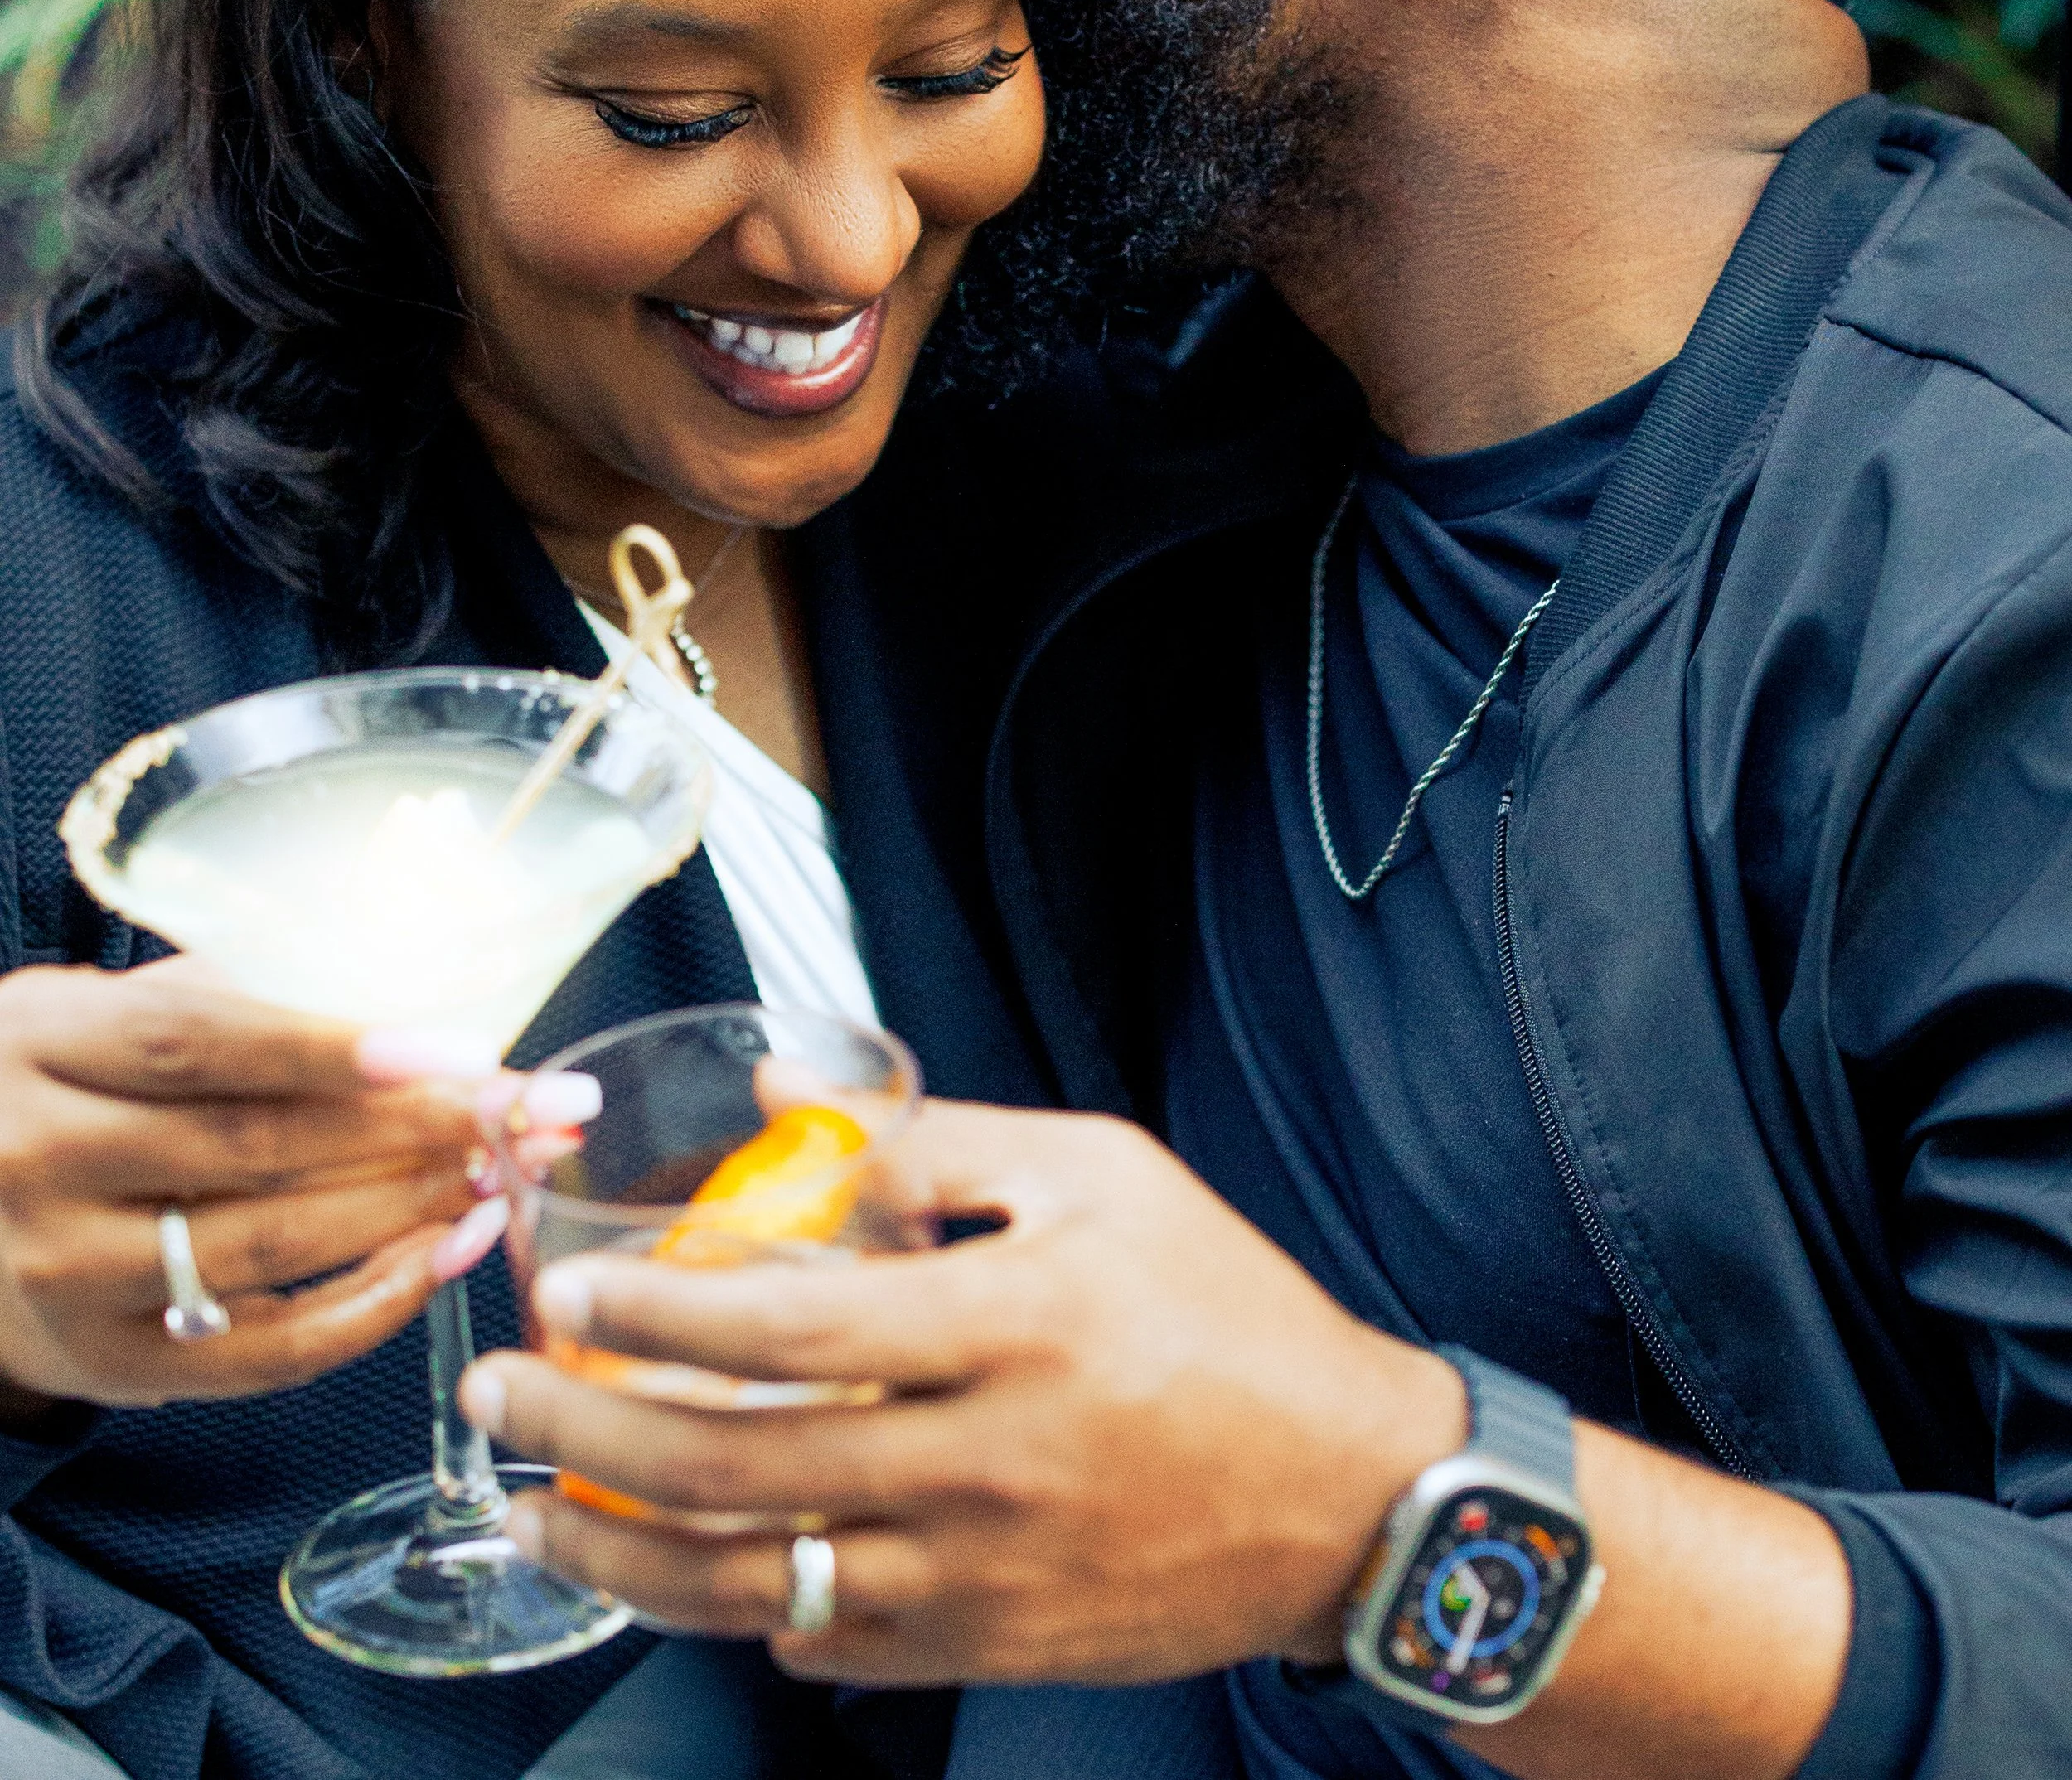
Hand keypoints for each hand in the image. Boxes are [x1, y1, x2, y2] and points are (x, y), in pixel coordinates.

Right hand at [0, 958, 531, 1413]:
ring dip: (410, 1209)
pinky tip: (445, 1256)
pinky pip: (257, 1351)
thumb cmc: (53, 1082)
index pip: (208, 1043)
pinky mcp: (99, 1364)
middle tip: (526, 1114)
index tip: (466, 1050)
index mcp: (45, 1044)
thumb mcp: (102, 1012)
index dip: (342, 1046)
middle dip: (417, 1128)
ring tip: (505, 1175)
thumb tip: (415, 1015)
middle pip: (258, 1145)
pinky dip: (366, 1306)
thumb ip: (232, 1005)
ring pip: (269, 1244)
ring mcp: (64, 1273)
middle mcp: (41, 1159)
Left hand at [462, 1099, 1461, 1685]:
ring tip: (529, 1508)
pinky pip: (824, 1642)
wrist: (1347, 1493)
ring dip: (616, 1551)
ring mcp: (978, 1575)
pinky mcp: (987, 1647)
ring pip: (752, 1580)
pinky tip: (670, 1573)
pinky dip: (730, 1610)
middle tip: (497, 1392)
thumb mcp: (1100, 1172)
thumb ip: (931, 1136)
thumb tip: (783, 1093)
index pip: (785, 1327)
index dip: (654, 1313)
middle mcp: (981, 1462)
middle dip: (584, 1431)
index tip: (567, 1289)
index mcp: (1009, 1324)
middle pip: (734, 1465)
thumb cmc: (1224, 1310)